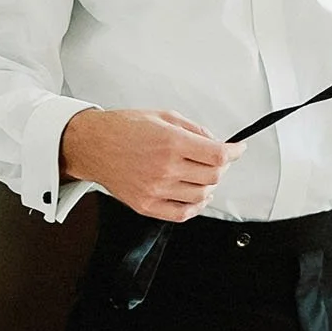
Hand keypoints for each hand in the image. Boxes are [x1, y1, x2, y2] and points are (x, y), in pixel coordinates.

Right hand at [59, 107, 242, 218]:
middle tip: (218, 160)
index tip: (238, 149)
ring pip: (201, 195)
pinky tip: (195, 196)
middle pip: (214, 176)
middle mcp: (165, 168)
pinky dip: (195, 206)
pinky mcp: (146, 205)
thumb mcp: (164, 116)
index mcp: (172, 143)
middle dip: (223, 167)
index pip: (218, 155)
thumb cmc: (123, 128)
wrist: (92, 145)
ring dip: (209, 185)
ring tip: (202, 175)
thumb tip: (216, 143)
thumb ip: (194, 130)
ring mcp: (156, 189)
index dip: (235, 152)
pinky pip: (182, 214)